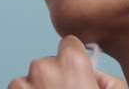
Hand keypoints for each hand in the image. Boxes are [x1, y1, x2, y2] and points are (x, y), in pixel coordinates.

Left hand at [8, 35, 126, 88]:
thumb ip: (107, 80)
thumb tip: (94, 75)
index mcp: (71, 62)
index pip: (68, 43)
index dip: (74, 59)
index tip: (74, 72)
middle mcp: (43, 68)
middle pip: (47, 63)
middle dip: (54, 78)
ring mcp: (22, 84)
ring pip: (29, 80)